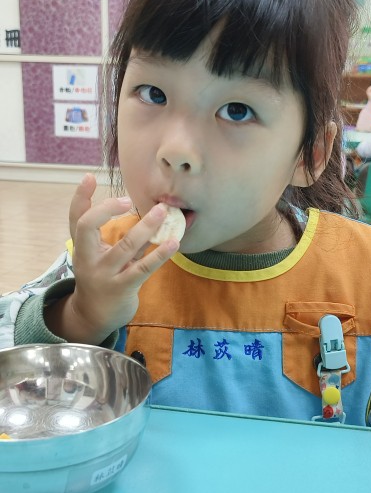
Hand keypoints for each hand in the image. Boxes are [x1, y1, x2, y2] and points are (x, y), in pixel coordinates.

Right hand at [46, 174, 179, 343]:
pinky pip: (144, 268)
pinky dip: (160, 254)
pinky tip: (174, 242)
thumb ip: (110, 234)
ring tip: (163, 211)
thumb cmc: (101, 277)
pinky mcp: (123, 287)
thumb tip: (138, 208)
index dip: (80, 197)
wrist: (94, 315)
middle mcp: (88, 258)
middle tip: (128, 199)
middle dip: (106, 208)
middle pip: (87, 227)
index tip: (89, 177)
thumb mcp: (98, 255)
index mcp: (81, 247)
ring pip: (124, 246)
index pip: (75, 218)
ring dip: (146, 227)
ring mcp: (104, 274)